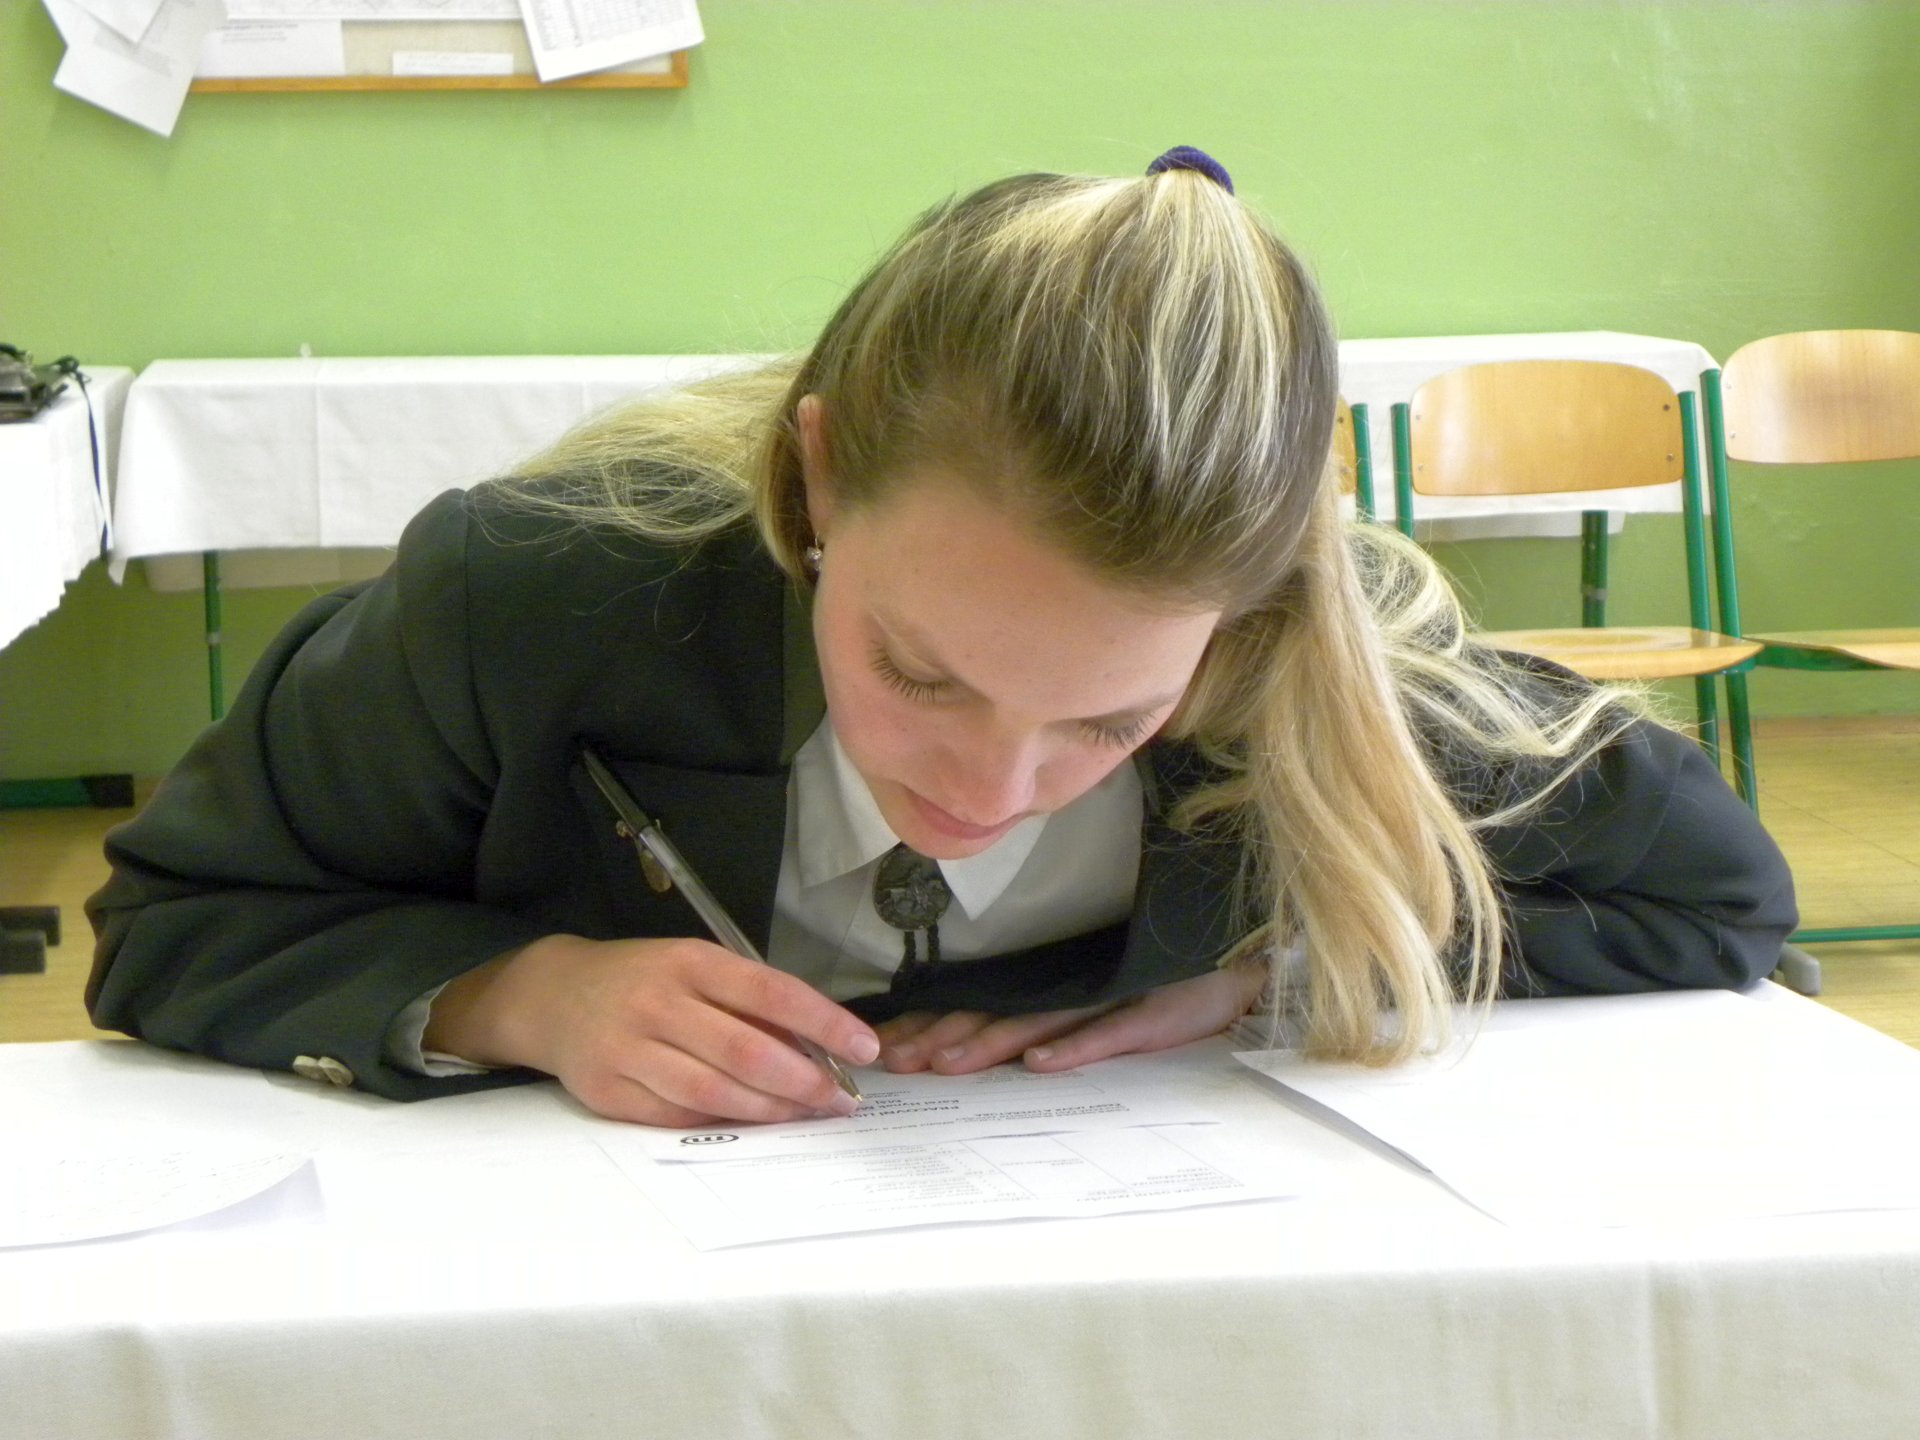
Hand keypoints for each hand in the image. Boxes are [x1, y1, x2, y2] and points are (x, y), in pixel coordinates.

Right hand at [424, 934, 880, 1127]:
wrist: (553, 995)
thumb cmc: (643, 979)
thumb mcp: (695, 965)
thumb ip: (749, 1000)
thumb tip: (818, 1043)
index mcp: (690, 962)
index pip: (771, 992)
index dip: (824, 1023)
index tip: (864, 1048)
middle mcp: (659, 1003)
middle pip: (746, 1051)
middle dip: (804, 1081)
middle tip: (840, 1100)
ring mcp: (628, 1050)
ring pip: (714, 1091)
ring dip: (770, 1110)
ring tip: (805, 1114)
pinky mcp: (608, 1092)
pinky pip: (677, 1117)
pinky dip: (721, 1122)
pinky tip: (751, 1123)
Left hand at [874, 963, 1265, 1076]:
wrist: (1239, 959)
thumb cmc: (1162, 976)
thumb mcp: (1095, 990)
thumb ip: (1043, 1009)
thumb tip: (973, 1035)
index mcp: (1051, 982)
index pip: (977, 1003)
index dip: (930, 1023)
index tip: (885, 1045)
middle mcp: (1070, 986)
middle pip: (993, 1012)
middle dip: (938, 1037)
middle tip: (892, 1061)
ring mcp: (1109, 997)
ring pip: (1036, 1022)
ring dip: (988, 1043)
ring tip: (945, 1064)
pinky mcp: (1151, 1014)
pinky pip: (1106, 1033)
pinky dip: (1072, 1048)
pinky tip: (1038, 1066)